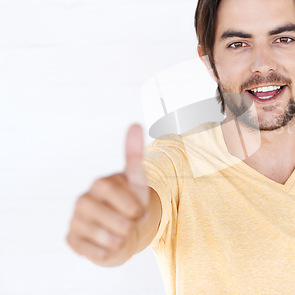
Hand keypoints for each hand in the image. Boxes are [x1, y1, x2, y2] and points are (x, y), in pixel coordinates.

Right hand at [66, 124, 150, 266]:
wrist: (125, 229)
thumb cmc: (132, 202)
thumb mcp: (138, 179)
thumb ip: (135, 154)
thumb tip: (135, 124)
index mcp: (100, 185)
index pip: (117, 196)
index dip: (133, 207)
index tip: (140, 211)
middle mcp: (83, 201)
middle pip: (116, 221)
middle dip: (130, 225)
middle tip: (131, 222)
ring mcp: (76, 221)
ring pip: (108, 239)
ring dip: (122, 239)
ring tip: (121, 232)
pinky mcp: (72, 240)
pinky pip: (98, 253)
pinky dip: (109, 252)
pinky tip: (108, 243)